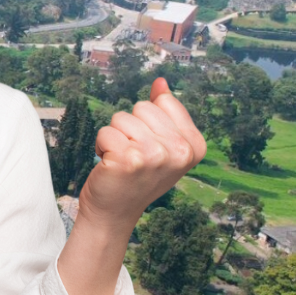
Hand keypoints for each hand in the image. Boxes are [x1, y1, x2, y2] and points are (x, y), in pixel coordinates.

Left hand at [77, 77, 207, 230]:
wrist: (114, 212)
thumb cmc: (136, 175)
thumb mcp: (160, 144)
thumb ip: (163, 112)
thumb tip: (161, 82)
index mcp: (194, 145)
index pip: (163, 102)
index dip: (147, 121)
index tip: (150, 146)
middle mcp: (179, 151)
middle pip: (141, 107)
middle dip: (129, 127)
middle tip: (132, 154)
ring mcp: (155, 156)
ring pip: (120, 118)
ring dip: (114, 137)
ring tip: (121, 160)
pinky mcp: (128, 160)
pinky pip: (105, 132)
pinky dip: (101, 146)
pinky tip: (110, 166)